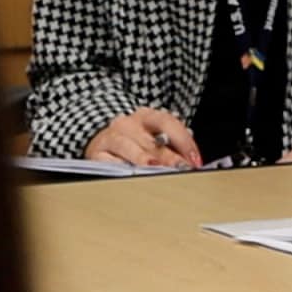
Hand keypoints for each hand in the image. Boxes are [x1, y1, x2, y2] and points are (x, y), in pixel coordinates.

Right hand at [85, 108, 200, 167]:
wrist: (99, 138)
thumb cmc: (135, 139)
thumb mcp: (154, 134)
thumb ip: (173, 144)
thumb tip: (191, 159)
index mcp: (147, 116)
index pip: (168, 123)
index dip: (184, 141)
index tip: (195, 159)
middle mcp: (128, 124)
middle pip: (150, 139)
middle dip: (169, 156)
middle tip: (181, 169)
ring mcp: (110, 137)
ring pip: (127, 147)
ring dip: (144, 159)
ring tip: (156, 169)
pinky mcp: (96, 153)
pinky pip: (108, 161)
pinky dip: (120, 167)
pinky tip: (131, 175)